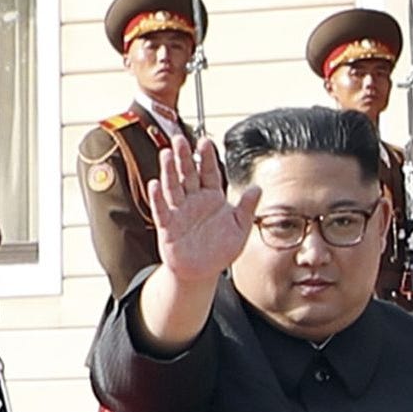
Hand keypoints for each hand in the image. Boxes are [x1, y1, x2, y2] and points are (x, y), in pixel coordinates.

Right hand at [147, 136, 261, 282]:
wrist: (201, 272)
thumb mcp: (240, 228)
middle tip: (180, 139)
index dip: (208, 158)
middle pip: (188, 174)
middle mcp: (194, 201)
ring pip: (173, 187)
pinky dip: (158, 198)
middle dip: (184, 157)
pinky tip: (155, 184)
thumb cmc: (220, 250)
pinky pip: (162, 210)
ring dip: (169, 171)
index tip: (206, 141)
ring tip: (166, 154)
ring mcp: (180, 212)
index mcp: (213, 197)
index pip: (210, 172)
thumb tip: (257, 188)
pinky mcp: (168, 226)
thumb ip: (247, 208)